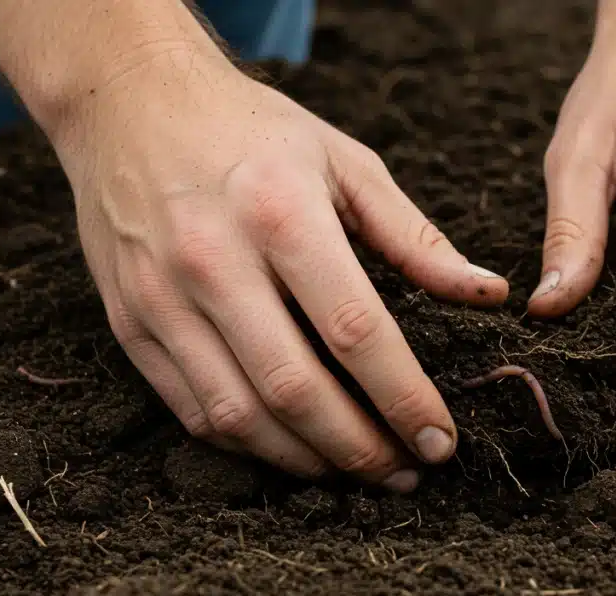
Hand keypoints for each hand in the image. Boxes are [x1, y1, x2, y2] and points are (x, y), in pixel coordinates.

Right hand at [51, 52, 507, 491]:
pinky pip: (190, 409)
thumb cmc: (254, 132)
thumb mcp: (346, 163)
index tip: (441, 439)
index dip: (404, 398)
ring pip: (238, 415)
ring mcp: (161, 298)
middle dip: (360, 449)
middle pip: (295, 389)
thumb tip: (487, 295)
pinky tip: (293, 449)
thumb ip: (416, 238)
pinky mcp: (129, 322)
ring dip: (306, 461)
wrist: (128, 101)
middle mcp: (213, 261)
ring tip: (356, 472)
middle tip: (405, 473)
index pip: (355, 331)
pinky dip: (248, 444)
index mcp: (280, 213)